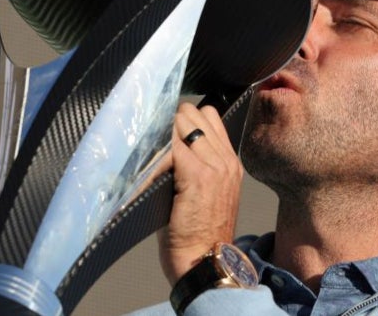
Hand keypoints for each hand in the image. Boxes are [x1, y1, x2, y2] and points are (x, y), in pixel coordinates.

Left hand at [158, 101, 243, 285]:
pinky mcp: (196, 175)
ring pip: (181, 123)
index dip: (182, 120)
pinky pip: (170, 147)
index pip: (208, 116)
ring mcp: (213, 165)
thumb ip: (199, 165)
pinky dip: (155, 154)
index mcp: (230, 161)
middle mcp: (225, 159)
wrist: (207, 264)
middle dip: (170, 122)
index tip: (165, 131)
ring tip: (150, 153)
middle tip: (154, 141)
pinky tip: (147, 168)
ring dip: (162, 133)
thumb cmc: (200, 234)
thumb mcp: (209, 193)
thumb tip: (171, 145)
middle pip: (193, 113)